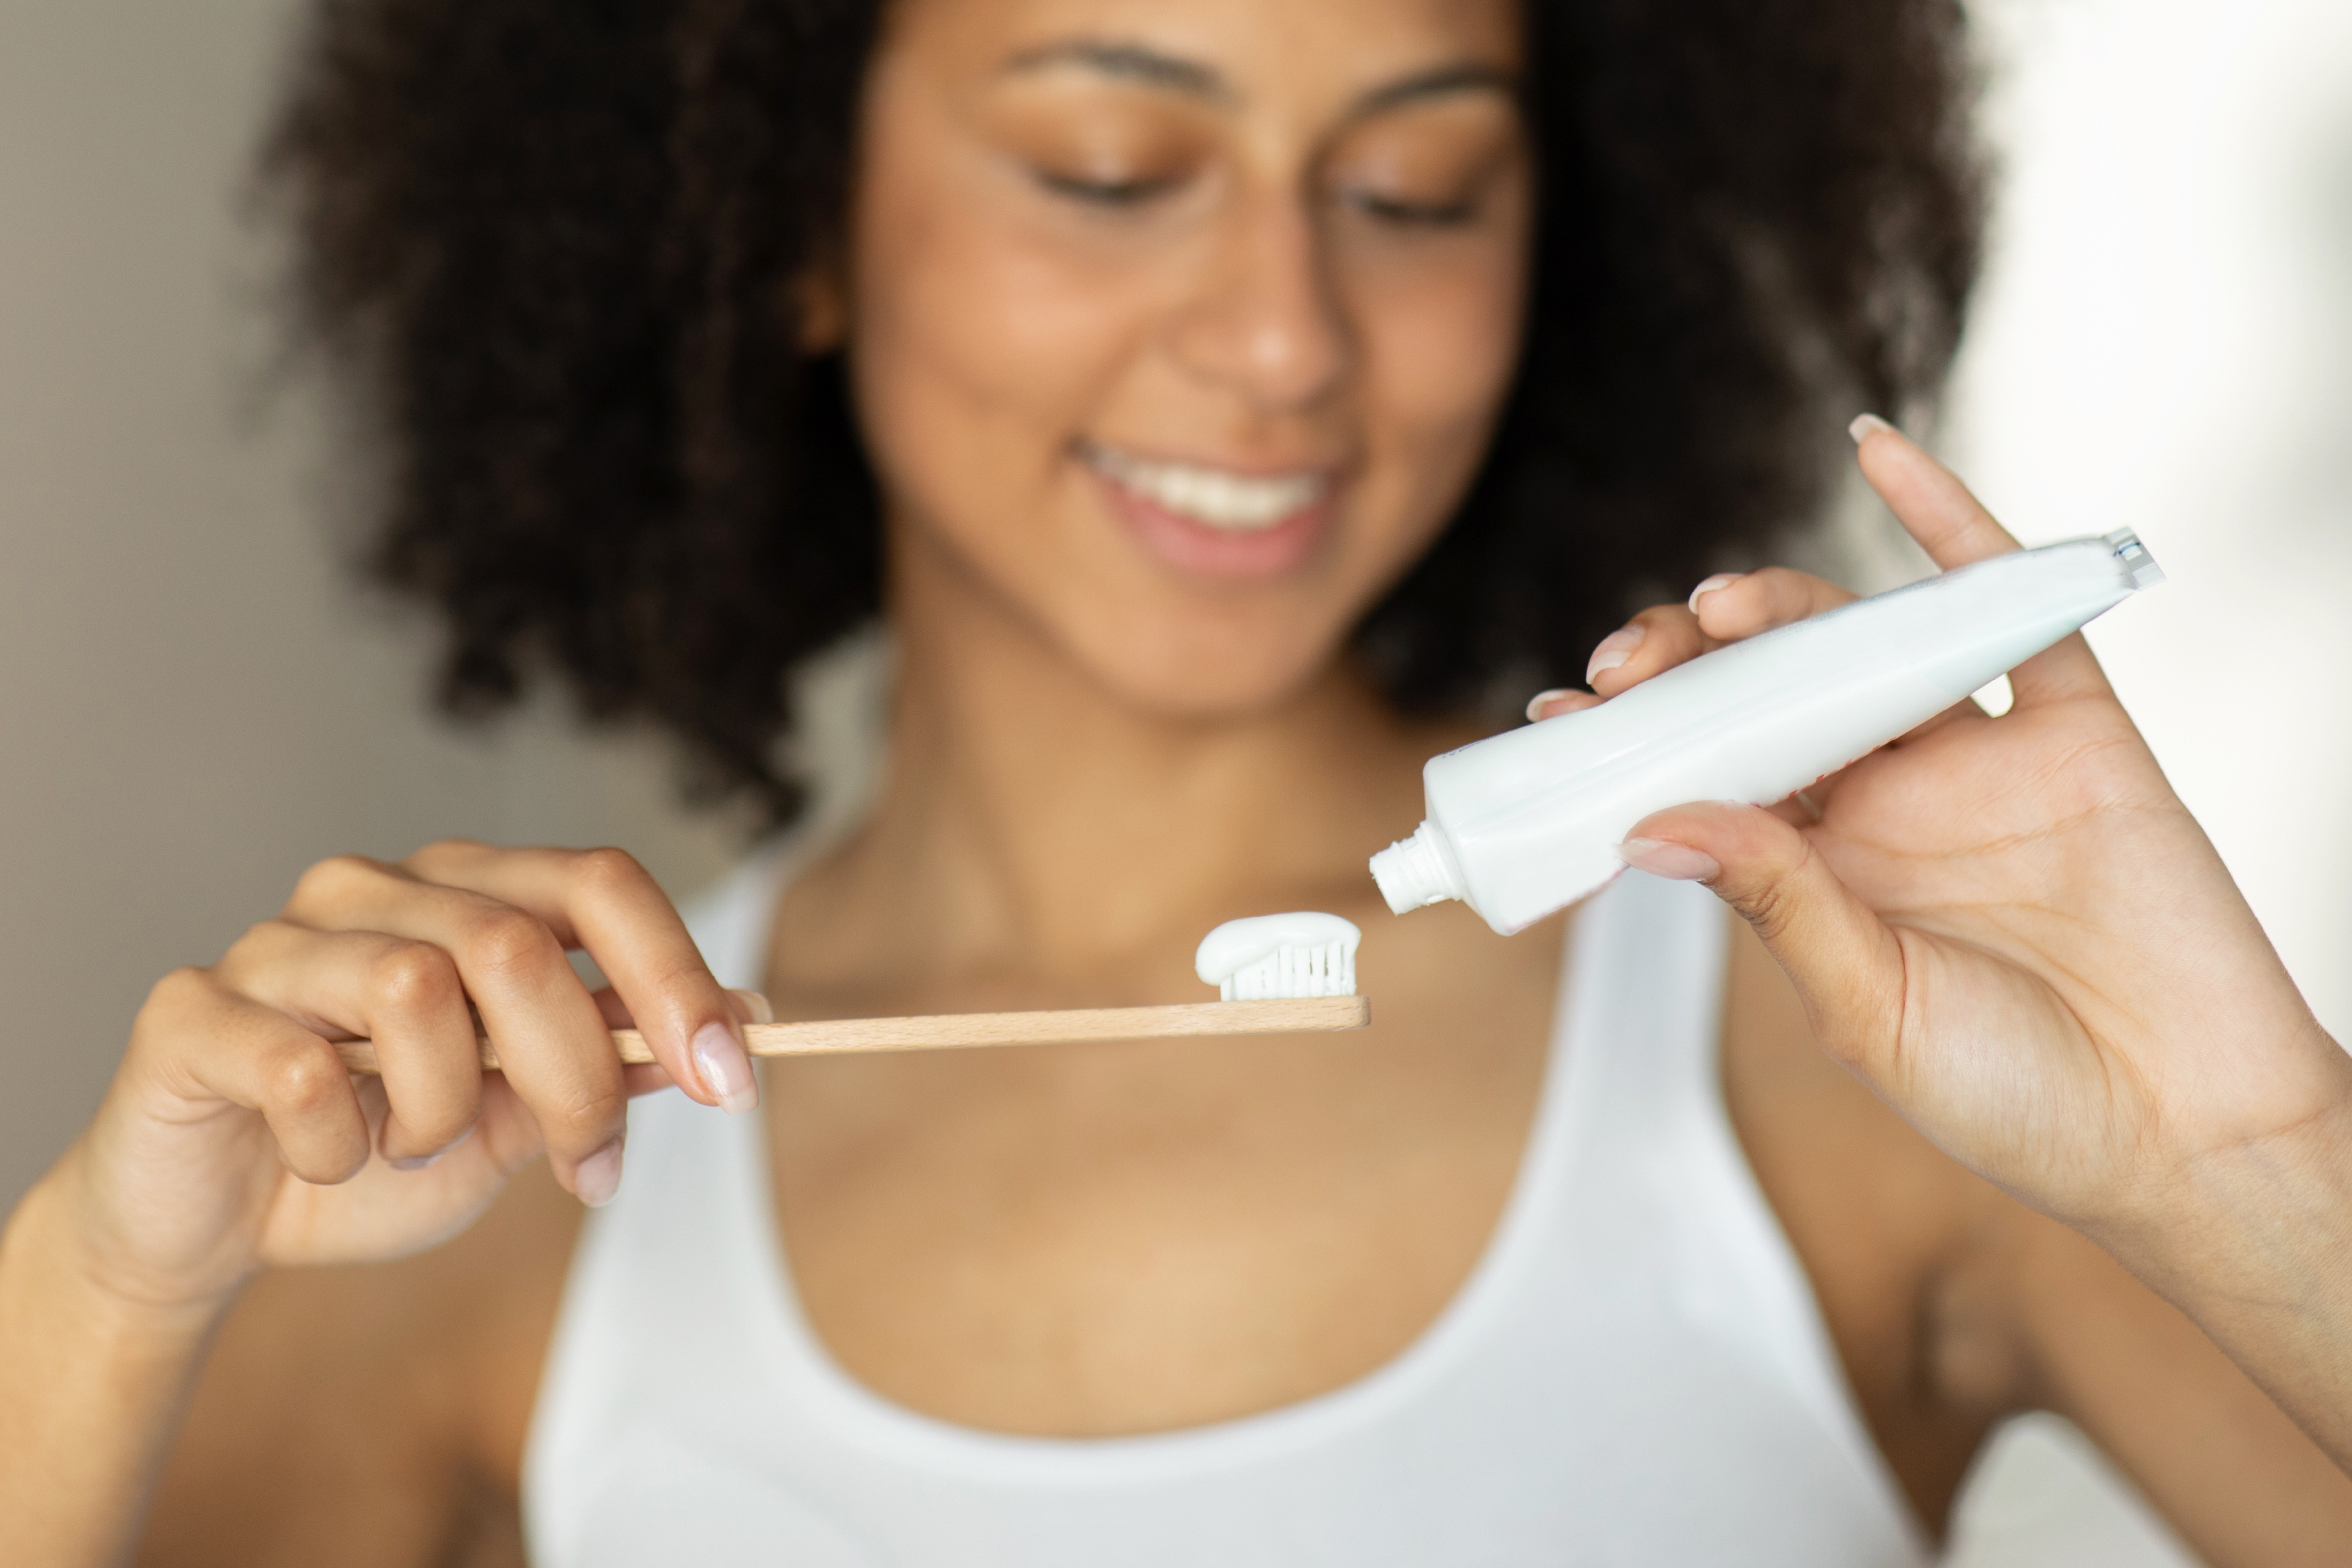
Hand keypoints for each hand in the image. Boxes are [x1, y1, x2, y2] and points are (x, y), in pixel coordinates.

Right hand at [48, 842, 763, 1313]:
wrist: (219, 1223)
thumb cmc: (376, 1149)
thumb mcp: (522, 1112)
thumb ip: (614, 1057)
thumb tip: (747, 1015)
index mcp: (464, 894)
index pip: (598, 884)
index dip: (675, 977)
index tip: (731, 1080)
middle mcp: (373, 890)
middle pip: (517, 945)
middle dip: (576, 1078)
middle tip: (584, 1170)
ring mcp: (276, 942)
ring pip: (414, 990)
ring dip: (443, 1111)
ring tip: (413, 1148)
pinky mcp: (194, 1011)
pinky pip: (304, 1071)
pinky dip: (339, 1145)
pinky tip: (326, 1160)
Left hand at [1532, 423, 2351, 1245]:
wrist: (2187, 1133)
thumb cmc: (2018, 1100)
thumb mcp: (1867, 1012)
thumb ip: (1776, 907)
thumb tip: (1653, 824)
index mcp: (1820, 877)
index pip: (1706, 775)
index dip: (1635, 737)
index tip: (1564, 712)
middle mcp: (1886, 806)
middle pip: (1764, 695)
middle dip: (1685, 665)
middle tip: (1630, 663)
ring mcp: (1973, 761)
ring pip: (1857, 641)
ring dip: (1778, 605)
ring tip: (1714, 609)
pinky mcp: (2071, 728)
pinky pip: (2003, 605)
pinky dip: (1949, 521)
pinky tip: (1880, 452)